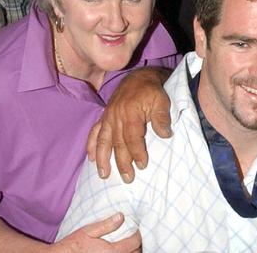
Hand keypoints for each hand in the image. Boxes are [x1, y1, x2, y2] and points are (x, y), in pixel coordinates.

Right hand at [53, 213, 140, 252]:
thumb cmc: (74, 245)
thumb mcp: (88, 231)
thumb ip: (106, 225)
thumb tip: (121, 216)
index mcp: (111, 251)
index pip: (134, 243)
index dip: (138, 235)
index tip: (136, 230)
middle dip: (138, 246)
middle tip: (135, 238)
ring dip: (132, 252)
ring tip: (130, 246)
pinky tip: (122, 251)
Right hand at [87, 67, 171, 182]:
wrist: (140, 77)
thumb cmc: (153, 91)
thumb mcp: (162, 101)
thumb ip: (162, 118)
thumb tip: (165, 135)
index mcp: (131, 113)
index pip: (133, 138)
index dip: (137, 153)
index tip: (142, 165)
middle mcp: (116, 116)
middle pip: (118, 143)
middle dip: (122, 162)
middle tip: (127, 178)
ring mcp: (108, 116)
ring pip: (103, 140)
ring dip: (103, 158)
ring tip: (104, 174)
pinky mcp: (104, 116)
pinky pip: (95, 132)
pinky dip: (92, 145)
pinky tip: (91, 158)